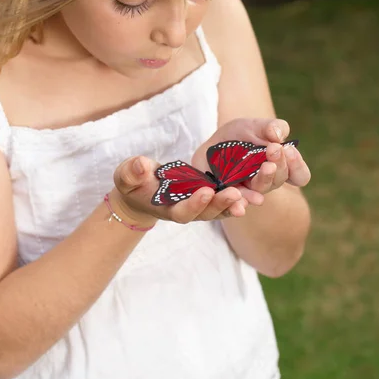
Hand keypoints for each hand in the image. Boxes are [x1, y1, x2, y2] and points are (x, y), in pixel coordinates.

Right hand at [111, 155, 248, 226]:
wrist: (142, 190)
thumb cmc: (133, 182)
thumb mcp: (127, 175)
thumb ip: (132, 172)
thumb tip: (141, 165)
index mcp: (167, 209)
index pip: (183, 212)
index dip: (194, 204)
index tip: (205, 191)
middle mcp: (187, 211)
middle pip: (207, 213)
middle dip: (220, 204)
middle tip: (234, 193)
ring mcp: (199, 206)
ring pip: (220, 209)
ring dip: (234, 203)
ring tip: (248, 193)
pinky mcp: (208, 197)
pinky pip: (225, 200)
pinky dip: (239, 196)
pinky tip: (252, 188)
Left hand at [191, 118, 310, 207]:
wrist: (211, 145)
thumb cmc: (240, 135)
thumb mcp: (254, 126)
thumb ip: (271, 127)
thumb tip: (278, 136)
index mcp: (280, 166)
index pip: (299, 175)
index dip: (297, 165)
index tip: (289, 149)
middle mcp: (267, 181)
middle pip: (279, 179)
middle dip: (279, 164)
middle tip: (273, 149)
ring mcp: (249, 191)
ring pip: (261, 190)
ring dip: (265, 180)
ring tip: (266, 168)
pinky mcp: (229, 196)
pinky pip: (236, 203)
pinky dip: (240, 202)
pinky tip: (240, 200)